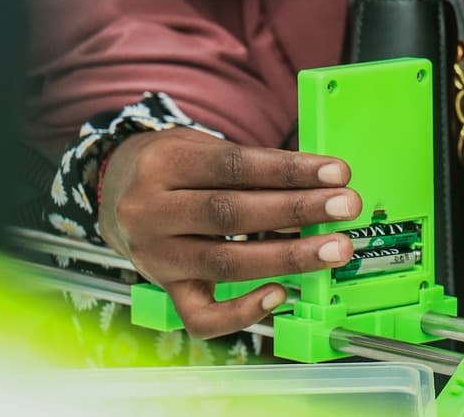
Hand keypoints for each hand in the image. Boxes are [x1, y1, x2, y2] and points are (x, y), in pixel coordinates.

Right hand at [97, 128, 360, 337]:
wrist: (116, 190)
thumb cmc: (178, 166)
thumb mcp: (205, 148)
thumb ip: (254, 169)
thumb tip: (318, 189)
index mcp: (164, 163)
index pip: (235, 165)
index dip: (289, 169)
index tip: (338, 173)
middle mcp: (150, 211)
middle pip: (231, 214)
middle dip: (297, 210)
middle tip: (348, 207)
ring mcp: (155, 256)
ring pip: (224, 263)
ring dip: (288, 258)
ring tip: (335, 249)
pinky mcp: (162, 289)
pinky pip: (200, 315)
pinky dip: (242, 311)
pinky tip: (281, 294)